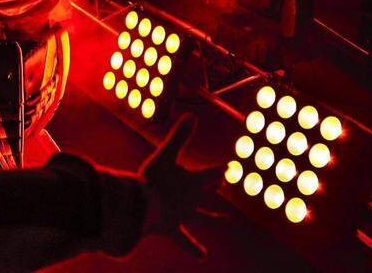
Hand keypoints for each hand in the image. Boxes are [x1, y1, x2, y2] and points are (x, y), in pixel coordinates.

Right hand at [139, 114, 221, 257]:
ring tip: (226, 220)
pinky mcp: (173, 228)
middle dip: (214, 185)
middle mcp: (192, 199)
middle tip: (220, 182)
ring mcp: (184, 215)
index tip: (230, 167)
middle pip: (208, 191)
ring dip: (214, 216)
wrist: (141, 210)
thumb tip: (192, 115)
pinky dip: (194, 247)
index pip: (211, 172)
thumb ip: (179, 136)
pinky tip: (203, 256)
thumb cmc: (154, 180)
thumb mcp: (166, 154)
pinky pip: (185, 239)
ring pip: (203, 215)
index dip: (220, 169)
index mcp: (193, 181)